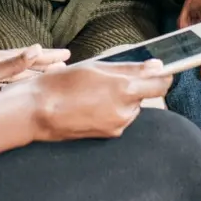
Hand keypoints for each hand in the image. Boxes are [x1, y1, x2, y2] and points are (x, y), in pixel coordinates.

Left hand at [0, 45, 69, 104]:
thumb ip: (11, 65)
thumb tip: (37, 49)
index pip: (31, 56)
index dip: (50, 57)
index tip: (68, 55)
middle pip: (26, 61)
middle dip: (46, 61)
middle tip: (65, 61)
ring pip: (17, 70)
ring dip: (34, 70)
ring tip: (47, 71)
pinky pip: (7, 78)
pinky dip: (20, 79)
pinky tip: (17, 85)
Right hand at [26, 60, 172, 140]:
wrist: (38, 111)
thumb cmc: (63, 83)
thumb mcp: (97, 67)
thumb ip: (131, 67)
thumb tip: (157, 66)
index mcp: (124, 89)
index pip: (161, 84)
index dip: (162, 76)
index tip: (158, 70)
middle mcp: (125, 110)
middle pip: (145, 95)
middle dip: (134, 86)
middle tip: (108, 79)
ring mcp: (117, 125)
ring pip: (132, 107)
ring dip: (123, 99)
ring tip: (95, 92)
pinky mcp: (109, 135)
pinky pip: (120, 118)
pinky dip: (112, 110)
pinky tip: (91, 104)